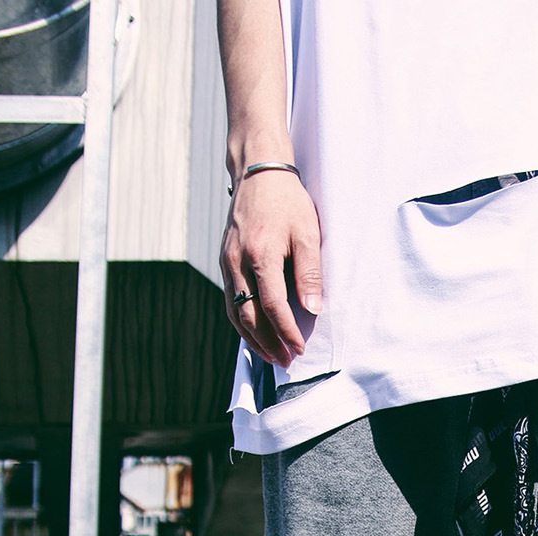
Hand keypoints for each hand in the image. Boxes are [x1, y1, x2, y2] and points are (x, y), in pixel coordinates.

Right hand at [219, 168, 323, 366]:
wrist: (258, 172)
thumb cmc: (287, 201)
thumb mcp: (307, 233)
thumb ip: (309, 273)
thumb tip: (312, 309)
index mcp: (259, 256)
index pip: (272, 306)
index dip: (286, 332)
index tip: (299, 348)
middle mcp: (237, 263)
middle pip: (249, 316)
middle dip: (268, 343)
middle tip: (286, 362)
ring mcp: (227, 263)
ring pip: (235, 312)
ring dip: (253, 339)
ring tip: (271, 356)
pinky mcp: (224, 262)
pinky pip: (230, 300)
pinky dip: (242, 322)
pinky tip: (256, 334)